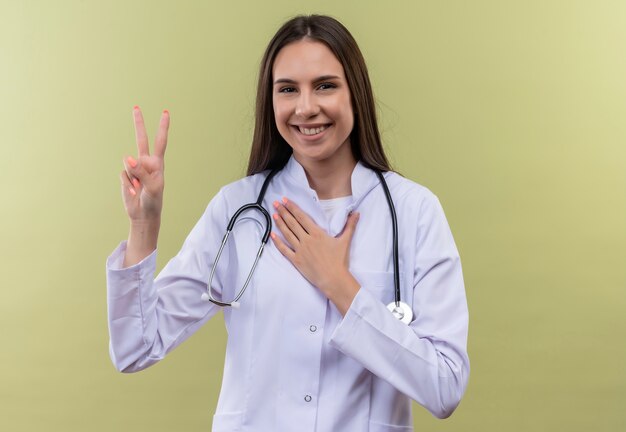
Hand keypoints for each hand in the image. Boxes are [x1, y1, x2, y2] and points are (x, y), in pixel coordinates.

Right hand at [121, 106, 169, 222]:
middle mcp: (146, 163)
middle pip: (141, 139)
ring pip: (128, 164)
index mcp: (157, 163)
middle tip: (136, 107)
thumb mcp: (152, 187)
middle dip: (138, 124)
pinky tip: (133, 192)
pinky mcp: (126, 176)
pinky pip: (123, 175)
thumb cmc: (153, 201)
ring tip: (140, 189)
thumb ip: (141, 172)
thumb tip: (128, 158)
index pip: (160, 142)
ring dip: (133, 178)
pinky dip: (127, 185)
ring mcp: (135, 169)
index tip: (165, 113)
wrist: (143, 214)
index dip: (163, 127)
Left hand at [271, 198, 360, 313]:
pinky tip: (272, 235)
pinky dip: (277, 242)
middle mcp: (306, 240)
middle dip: (284, 212)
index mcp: (317, 234)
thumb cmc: (340, 261)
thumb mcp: (345, 241)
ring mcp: (300, 250)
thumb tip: (356, 213)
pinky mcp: (296, 261)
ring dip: (280, 223)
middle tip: (276, 203)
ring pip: (287, 234)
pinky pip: (284, 250)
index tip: (286, 200)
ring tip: (274, 214)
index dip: (293, 208)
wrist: (334, 279)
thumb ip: (350, 226)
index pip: (302, 217)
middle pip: (293, 223)